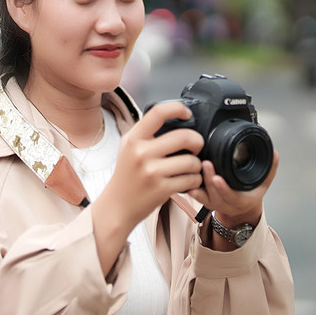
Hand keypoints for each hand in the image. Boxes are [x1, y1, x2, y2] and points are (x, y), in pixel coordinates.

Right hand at [91, 101, 203, 272]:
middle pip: (184, 137)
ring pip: (192, 161)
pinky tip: (187, 180)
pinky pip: (191, 179)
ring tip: (190, 168)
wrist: (118, 206)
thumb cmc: (127, 175)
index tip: (187, 114)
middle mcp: (141, 153)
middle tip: (197, 146)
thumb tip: (175, 118)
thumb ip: (147, 132)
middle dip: (197, 141)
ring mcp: (152, 172)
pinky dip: (194, 180)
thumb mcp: (128, 147)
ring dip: (197, 165)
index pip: (158, 112)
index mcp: (134, 138)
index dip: (178, 108)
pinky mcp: (162, 189)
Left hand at [186, 149, 277, 237]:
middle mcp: (224, 204)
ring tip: (195, 168)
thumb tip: (274, 152)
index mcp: (240, 201)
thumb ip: (269, 168)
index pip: (231, 196)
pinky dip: (189, 188)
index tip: (218, 178)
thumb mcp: (263, 183)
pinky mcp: (204, 199)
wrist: (241, 210)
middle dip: (209, 179)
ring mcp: (213, 203)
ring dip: (198, 182)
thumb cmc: (250, 195)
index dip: (224, 189)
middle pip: (214, 193)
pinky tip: (185, 179)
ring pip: (202, 194)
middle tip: (206, 163)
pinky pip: (195, 195)